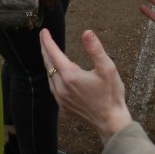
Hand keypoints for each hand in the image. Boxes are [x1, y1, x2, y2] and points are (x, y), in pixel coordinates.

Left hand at [40, 27, 132, 144]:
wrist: (111, 122)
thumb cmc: (111, 94)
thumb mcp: (107, 68)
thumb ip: (95, 49)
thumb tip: (86, 32)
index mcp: (70, 75)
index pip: (54, 54)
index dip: (48, 41)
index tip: (43, 31)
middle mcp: (61, 87)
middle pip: (49, 64)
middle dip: (45, 49)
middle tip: (43, 37)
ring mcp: (61, 99)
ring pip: (49, 77)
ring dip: (48, 63)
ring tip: (48, 53)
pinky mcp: (64, 107)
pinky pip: (53, 88)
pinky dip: (52, 77)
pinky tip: (56, 75)